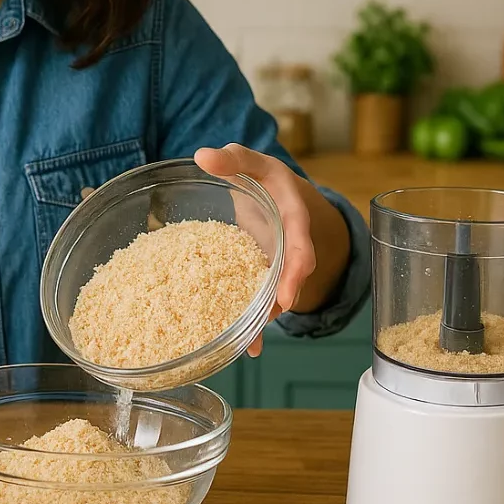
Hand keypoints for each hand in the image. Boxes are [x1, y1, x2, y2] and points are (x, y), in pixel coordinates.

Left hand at [193, 143, 316, 357]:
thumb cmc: (265, 177)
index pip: (300, 241)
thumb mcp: (253, 161)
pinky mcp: (260, 275)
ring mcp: (276, 264)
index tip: (289, 290)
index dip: (296, 266)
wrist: (276, 194)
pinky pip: (258, 298)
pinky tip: (243, 348)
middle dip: (283, 298)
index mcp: (293, 215)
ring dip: (264, 320)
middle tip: (273, 316)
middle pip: (291, 276)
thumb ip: (233, 158)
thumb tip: (203, 155)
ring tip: (251, 345)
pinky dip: (251, 322)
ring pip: (274, 295)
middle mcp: (289, 244)